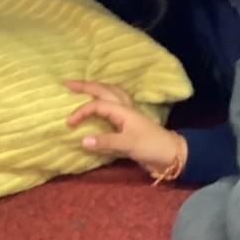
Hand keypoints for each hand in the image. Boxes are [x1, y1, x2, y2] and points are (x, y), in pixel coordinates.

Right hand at [66, 80, 185, 175]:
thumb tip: (82, 140)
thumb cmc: (151, 147)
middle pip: (104, 90)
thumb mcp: (128, 145)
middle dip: (86, 86)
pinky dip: (105, 98)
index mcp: (123, 110)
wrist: (171, 154)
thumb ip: (106, 142)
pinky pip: (115, 102)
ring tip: (84, 87)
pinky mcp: (130, 121)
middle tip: (68, 84)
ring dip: (97, 88)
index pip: (97, 105)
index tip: (68, 124)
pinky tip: (102, 102)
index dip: (81, 112)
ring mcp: (129, 113)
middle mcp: (125, 107)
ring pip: (111, 93)